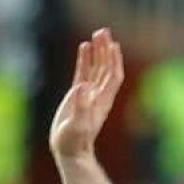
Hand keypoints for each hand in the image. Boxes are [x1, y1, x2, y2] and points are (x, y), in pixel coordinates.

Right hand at [50, 28, 124, 163]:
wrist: (70, 152)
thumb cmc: (74, 142)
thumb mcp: (77, 125)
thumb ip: (81, 107)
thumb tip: (83, 87)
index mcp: (101, 102)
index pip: (112, 77)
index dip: (113, 60)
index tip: (112, 44)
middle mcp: (98, 96)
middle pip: (106, 68)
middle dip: (106, 50)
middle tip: (104, 31)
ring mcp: (89, 95)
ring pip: (96, 68)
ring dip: (98, 51)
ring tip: (97, 34)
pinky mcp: (78, 96)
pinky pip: (84, 73)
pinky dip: (85, 60)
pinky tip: (84, 47)